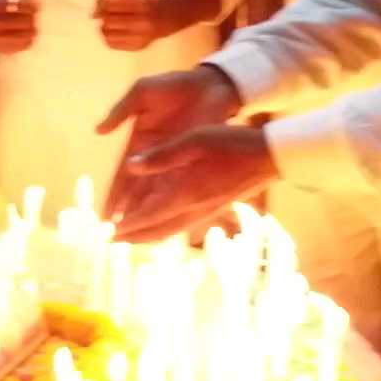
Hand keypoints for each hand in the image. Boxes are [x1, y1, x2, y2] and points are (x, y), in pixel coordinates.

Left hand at [95, 0, 176, 51]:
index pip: (111, 6)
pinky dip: (108, 38)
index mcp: (139, 6)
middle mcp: (141, 22)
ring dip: (104, 29)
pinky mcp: (136, 47)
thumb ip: (111, 0)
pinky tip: (112, 33)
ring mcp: (139, 37)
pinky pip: (113, 45)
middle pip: (109, 21)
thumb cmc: (144, 6)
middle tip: (104, 17)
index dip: (100, 7)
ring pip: (109, 35)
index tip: (99, 8)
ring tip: (108, 25)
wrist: (164, 18)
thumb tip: (93, 13)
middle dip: (103, 18)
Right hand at [99, 67, 247, 223]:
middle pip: (137, 191)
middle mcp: (155, 155)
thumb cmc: (175, 85)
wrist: (211, 83)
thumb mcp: (143, 92)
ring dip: (148, 214)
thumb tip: (98, 131)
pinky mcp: (193, 162)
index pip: (123, 174)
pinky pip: (179, 188)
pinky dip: (172, 205)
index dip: (114, 195)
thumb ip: (121, 110)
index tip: (104, 215)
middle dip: (127, 213)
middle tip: (115, 236)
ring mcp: (174, 160)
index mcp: (139, 140)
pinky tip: (168, 221)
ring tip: (138, 237)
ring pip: (157, 194)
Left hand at [107, 125, 278, 241]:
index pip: (149, 216)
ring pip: (170, 230)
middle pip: (157, 231)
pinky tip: (161, 223)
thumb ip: (162, 155)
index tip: (107, 233)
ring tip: (130, 237)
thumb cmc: (234, 142)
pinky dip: (165, 228)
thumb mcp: (196, 140)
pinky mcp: (214, 206)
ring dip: (148, 235)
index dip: (127, 226)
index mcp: (186, 193)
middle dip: (133, 237)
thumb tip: (131, 165)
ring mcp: (206, 210)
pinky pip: (182, 224)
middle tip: (111, 241)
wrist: (272, 156)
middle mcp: (195, 208)